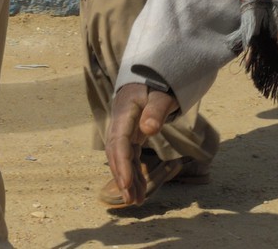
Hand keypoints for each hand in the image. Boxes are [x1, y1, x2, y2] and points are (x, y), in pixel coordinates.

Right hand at [104, 82, 180, 205]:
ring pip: (122, 158)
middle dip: (123, 177)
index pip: (119, 142)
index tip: (127, 183)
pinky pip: (130, 157)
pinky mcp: (131, 135)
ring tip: (137, 201)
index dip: (121, 163)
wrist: (152, 75)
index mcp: (123, 113)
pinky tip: (141, 189)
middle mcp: (119, 123)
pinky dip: (135, 173)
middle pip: (116, 153)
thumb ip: (156, 110)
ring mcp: (124, 130)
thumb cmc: (158, 84)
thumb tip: (149, 129)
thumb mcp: (161, 94)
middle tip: (131, 199)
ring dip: (128, 179)